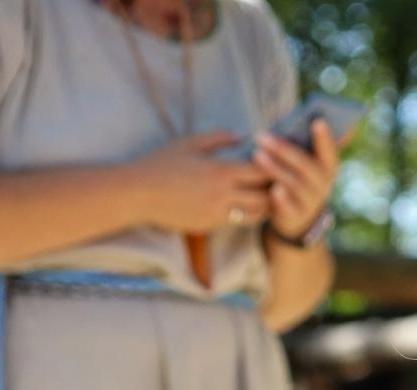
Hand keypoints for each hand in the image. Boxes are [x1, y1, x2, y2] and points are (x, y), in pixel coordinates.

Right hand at [131, 131, 271, 232]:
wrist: (138, 193)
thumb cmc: (162, 164)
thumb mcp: (190, 144)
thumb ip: (219, 138)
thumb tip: (243, 136)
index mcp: (221, 171)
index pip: (262, 171)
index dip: (273, 168)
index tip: (276, 163)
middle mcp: (223, 194)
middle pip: (265, 195)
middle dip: (274, 189)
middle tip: (277, 183)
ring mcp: (218, 212)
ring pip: (257, 213)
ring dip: (265, 206)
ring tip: (266, 196)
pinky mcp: (211, 225)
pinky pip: (239, 222)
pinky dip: (248, 214)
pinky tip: (248, 206)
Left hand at [254, 118, 340, 243]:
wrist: (295, 216)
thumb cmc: (294, 178)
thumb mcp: (301, 163)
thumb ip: (299, 144)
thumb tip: (294, 118)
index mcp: (327, 168)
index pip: (329, 151)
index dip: (325, 138)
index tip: (317, 121)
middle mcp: (323, 185)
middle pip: (307, 166)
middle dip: (284, 150)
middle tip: (262, 136)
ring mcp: (311, 202)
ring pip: (296, 184)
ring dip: (277, 169)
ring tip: (257, 155)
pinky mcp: (297, 216)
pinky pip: (290, 207)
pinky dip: (283, 199)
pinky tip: (274, 190)